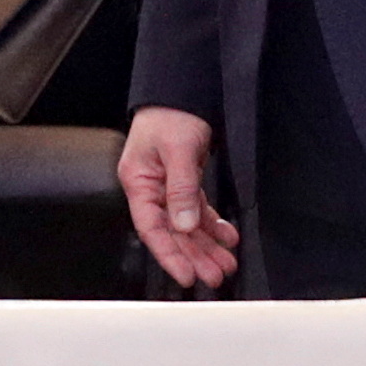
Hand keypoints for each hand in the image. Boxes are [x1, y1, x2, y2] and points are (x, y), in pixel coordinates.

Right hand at [119, 105, 240, 289]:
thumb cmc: (171, 113)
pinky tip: (226, 236)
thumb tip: (184, 224)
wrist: (182, 90)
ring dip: (206, 245)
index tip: (186, 274)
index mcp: (139, 182)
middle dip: (194, 255)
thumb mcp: (178, 150)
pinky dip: (212, 225)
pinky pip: (197, 211)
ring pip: (187, 225)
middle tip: (214, 275)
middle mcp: (151, 188)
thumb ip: (181, 189)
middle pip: (172, 232)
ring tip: (225, 263)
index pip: (152, 228)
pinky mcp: (184, 181)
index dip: (169, 254)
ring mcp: (167, 186)